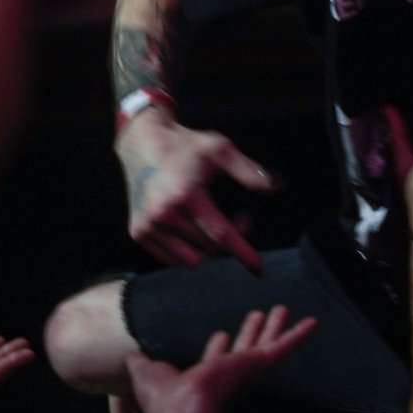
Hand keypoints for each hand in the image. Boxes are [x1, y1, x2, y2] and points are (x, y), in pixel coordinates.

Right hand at [118, 111, 278, 271]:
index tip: (258, 270)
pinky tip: (193, 231)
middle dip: (229, 241)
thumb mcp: (219, 148)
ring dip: (208, 250)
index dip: (242, 252)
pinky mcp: (138, 231)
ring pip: (189, 260)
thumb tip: (274, 188)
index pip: (220, 234)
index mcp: (186, 194)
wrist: (142, 142)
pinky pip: (171, 259)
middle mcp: (164, 213)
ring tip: (213, 226)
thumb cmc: (185, 145)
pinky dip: (186, 253)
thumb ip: (246, 170)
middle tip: (238, 219)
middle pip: (208, 249)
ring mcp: (148, 225)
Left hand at [125, 306, 317, 412]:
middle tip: (259, 314)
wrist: (184, 410)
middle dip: (250, 332)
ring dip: (273, 326)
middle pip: (243, 349)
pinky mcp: (257, 366)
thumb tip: (131, 353)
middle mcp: (225, 376)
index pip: (213, 361)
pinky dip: (297, 334)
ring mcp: (244, 372)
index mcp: (202, 380)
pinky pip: (282, 347)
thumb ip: (140, 362)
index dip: (217, 347)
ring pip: (264, 343)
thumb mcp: (145, 373)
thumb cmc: (163, 397)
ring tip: (281, 307)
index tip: (221, 335)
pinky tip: (312, 321)